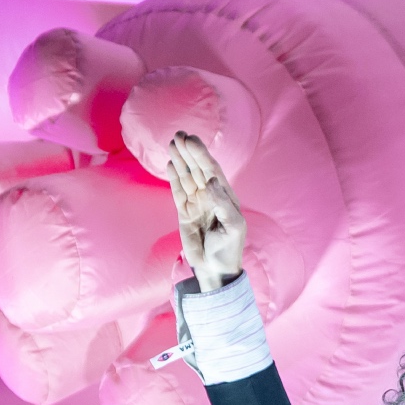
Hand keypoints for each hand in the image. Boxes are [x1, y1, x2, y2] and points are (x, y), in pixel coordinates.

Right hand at [165, 132, 245, 292]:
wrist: (215, 269)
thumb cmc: (229, 249)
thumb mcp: (233, 227)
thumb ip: (223, 204)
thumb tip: (210, 181)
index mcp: (224, 196)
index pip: (211, 170)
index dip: (201, 154)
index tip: (191, 140)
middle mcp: (210, 196)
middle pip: (197, 169)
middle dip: (189, 152)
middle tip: (179, 135)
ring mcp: (196, 203)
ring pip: (186, 177)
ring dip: (180, 160)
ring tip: (172, 143)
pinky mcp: (184, 213)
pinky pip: (178, 191)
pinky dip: (174, 178)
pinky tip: (171, 164)